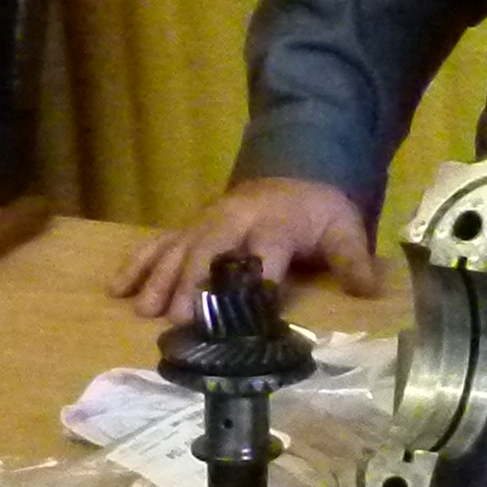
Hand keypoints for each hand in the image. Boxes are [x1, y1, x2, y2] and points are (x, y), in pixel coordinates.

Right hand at [115, 178, 381, 321]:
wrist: (296, 166)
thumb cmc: (318, 209)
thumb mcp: (343, 228)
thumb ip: (352, 259)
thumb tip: (369, 289)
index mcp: (274, 223)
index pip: (264, 253)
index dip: (256, 283)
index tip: (246, 317)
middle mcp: (233, 220)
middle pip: (209, 251)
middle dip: (193, 284)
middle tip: (180, 320)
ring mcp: (205, 223)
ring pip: (177, 249)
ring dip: (160, 280)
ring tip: (145, 312)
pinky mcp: (189, 227)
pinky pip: (157, 244)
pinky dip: (136, 264)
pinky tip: (117, 290)